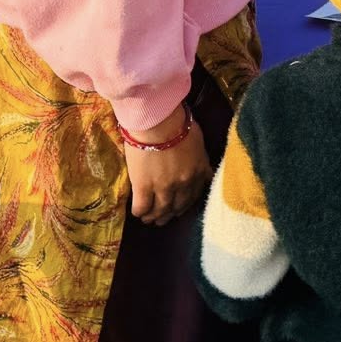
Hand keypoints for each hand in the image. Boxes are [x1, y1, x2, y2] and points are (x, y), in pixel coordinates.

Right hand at [122, 107, 211, 225]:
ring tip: (149, 219)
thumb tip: (202, 167)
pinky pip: (142, 207)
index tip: (179, 209)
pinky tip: (138, 212)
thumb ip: (200, 159)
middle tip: (163, 218)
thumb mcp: (198, 142)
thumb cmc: (178, 124)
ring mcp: (164, 187)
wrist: (159, 122)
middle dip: (170, 214)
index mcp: (198, 172)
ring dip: (154, 217)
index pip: (194, 196)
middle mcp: (184, 184)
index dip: (185, 205)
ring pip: (160, 210)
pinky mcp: (144, 187)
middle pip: (177, 206)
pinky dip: (140, 212)